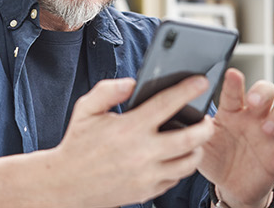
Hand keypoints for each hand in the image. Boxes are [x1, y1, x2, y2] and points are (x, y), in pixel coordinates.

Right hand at [48, 77, 217, 206]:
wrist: (66, 184)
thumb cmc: (77, 144)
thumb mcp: (86, 110)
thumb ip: (107, 91)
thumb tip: (132, 82)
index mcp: (129, 128)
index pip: (166, 105)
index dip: (187, 90)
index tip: (201, 82)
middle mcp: (142, 153)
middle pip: (190, 139)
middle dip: (205, 127)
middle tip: (207, 119)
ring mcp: (146, 175)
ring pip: (188, 163)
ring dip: (197, 149)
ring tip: (195, 140)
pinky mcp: (147, 191)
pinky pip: (175, 179)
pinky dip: (180, 167)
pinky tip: (176, 157)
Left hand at [199, 68, 273, 207]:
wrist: (228, 186)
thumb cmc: (215, 156)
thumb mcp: (201, 143)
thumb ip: (195, 128)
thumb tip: (181, 112)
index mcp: (232, 112)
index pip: (234, 92)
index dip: (235, 83)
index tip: (232, 74)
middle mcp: (254, 118)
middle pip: (267, 92)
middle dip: (263, 92)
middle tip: (254, 101)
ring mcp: (270, 136)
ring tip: (267, 129)